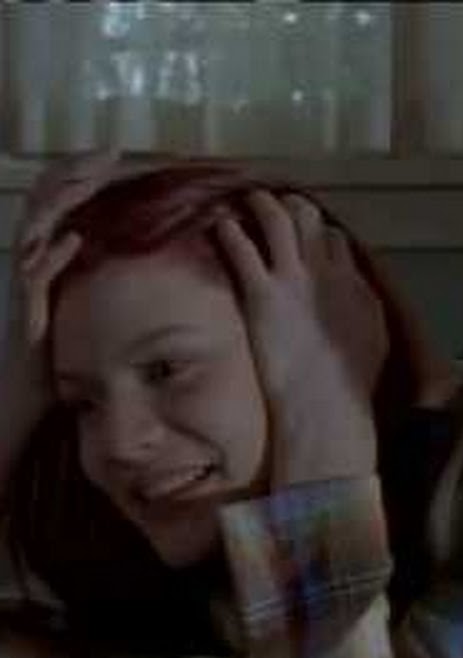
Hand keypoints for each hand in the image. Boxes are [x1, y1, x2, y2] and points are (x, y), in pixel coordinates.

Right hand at [2, 152, 121, 485]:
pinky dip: (51, 258)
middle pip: (48, 204)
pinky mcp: (25, 315)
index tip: (120, 157)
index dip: (87, 177)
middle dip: (78, 174)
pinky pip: (31, 280)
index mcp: (52, 259)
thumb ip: (106, 278)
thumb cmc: (60, 359)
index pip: (65, 204)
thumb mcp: (89, 307)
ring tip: (92, 179)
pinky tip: (74, 241)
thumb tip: (143, 254)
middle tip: (112, 153)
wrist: (23, 402)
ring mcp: (25, 288)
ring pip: (36, 230)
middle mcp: (33, 265)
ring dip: (64, 203)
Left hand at [216, 190, 387, 484]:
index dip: (318, 234)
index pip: (335, 240)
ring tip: (247, 201)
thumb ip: (363, 310)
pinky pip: (242, 247)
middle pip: (309, 219)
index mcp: (352, 284)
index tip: (306, 237)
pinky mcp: (262, 294)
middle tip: (276, 207)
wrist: (327, 404)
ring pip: (277, 220)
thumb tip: (359, 302)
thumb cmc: (350, 384)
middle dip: (292, 208)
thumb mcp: (373, 340)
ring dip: (261, 205)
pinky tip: (221, 225)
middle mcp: (325, 272)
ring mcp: (293, 280)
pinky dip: (230, 231)